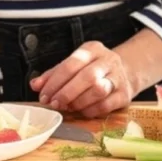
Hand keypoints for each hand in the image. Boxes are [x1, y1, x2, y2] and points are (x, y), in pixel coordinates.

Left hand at [29, 29, 161, 117]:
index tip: (43, 94)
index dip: (54, 80)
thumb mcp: (75, 64)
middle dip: (66, 92)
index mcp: (92, 49)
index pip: (71, 63)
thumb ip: (54, 74)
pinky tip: (81, 111)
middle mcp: (107, 60)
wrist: (127, 71)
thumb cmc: (94, 68)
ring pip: (98, 90)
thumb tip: (35, 85)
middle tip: (53, 103)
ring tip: (67, 107)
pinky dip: (90, 110)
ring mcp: (118, 77)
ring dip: (78, 102)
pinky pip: (106, 105)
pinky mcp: (124, 95)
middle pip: (86, 76)